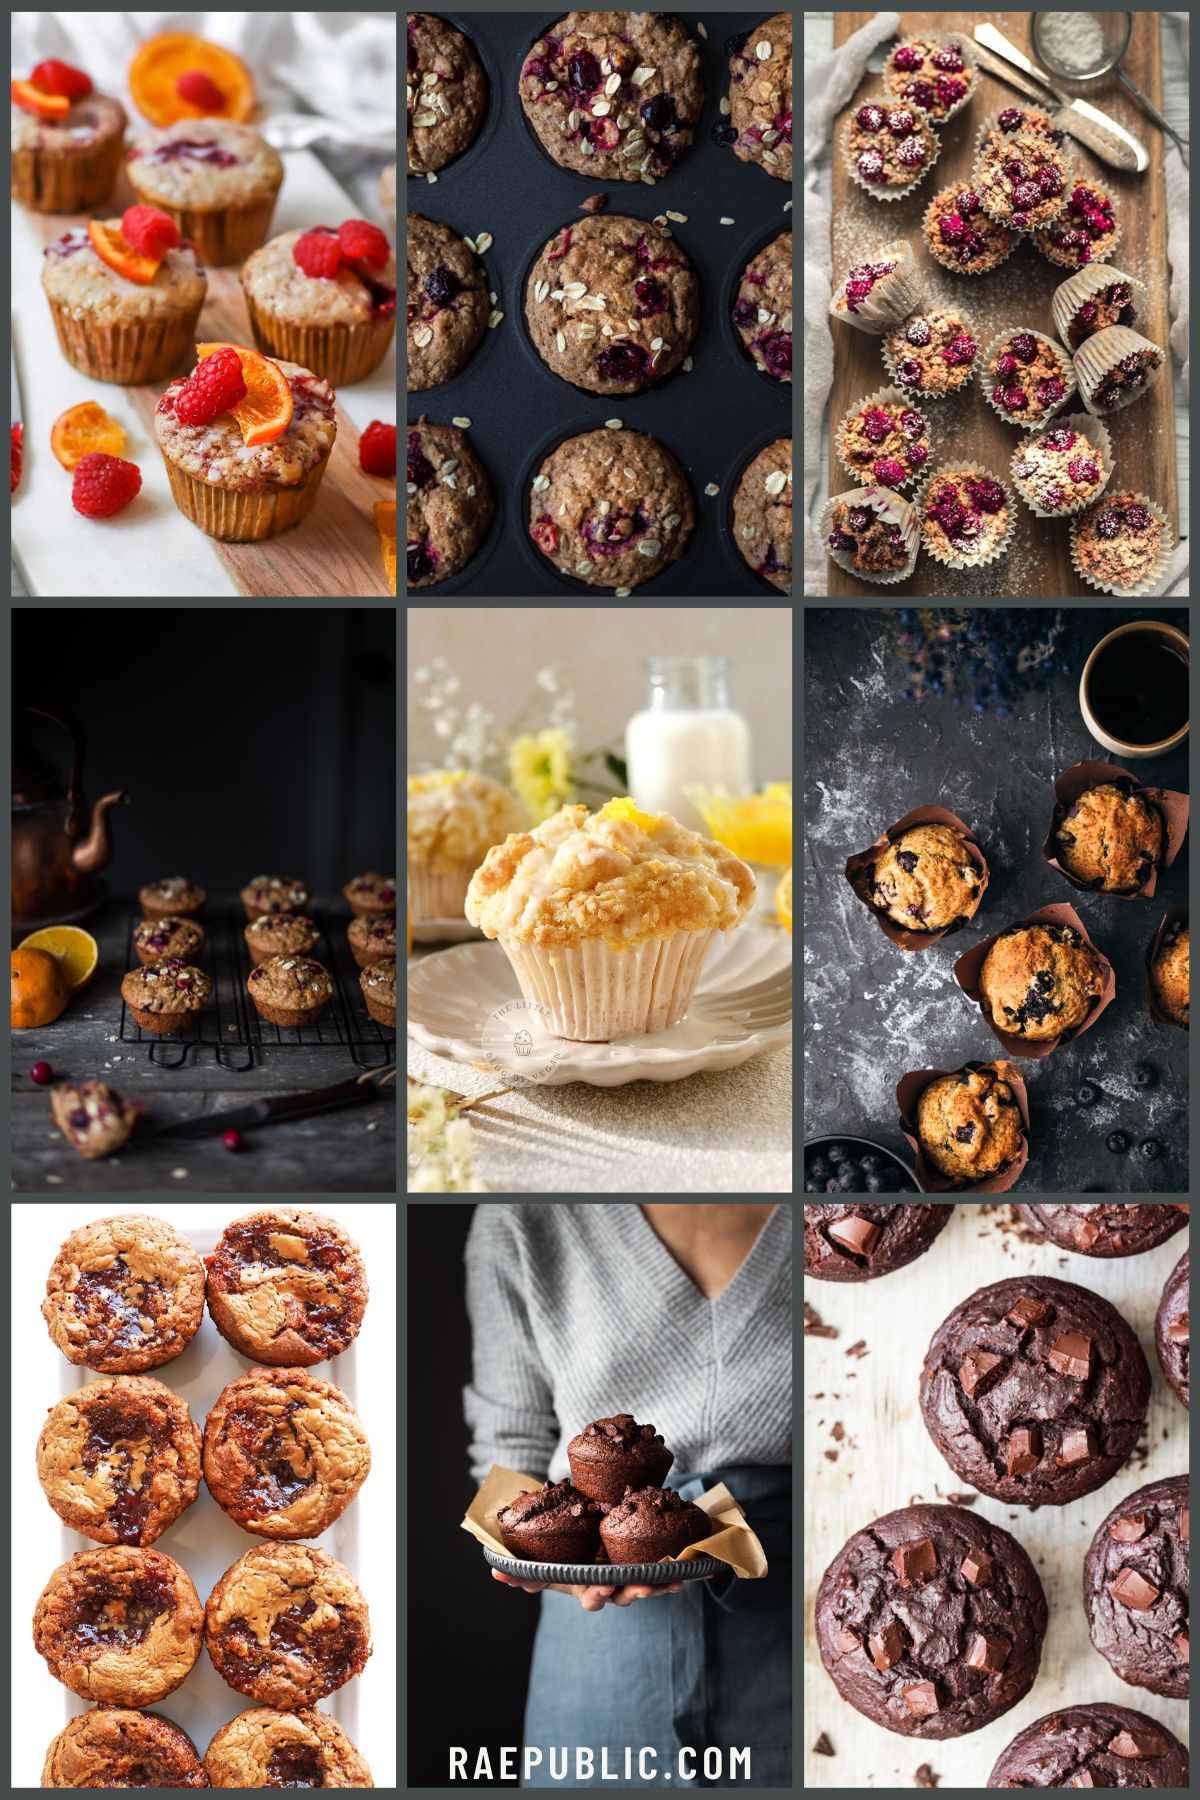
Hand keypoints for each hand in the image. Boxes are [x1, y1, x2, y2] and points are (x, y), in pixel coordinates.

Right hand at [491, 1570, 699, 1610]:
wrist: (587, 1533)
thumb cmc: (563, 1552)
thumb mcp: (542, 1560)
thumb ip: (521, 1568)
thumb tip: (495, 1572)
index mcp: (586, 1585)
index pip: (592, 1596)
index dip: (598, 1594)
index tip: (602, 1587)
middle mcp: (612, 1585)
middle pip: (626, 1594)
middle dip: (636, 1590)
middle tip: (645, 1584)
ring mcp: (633, 1576)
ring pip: (649, 1582)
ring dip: (662, 1581)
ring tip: (674, 1580)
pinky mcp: (652, 1563)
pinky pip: (669, 1569)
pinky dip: (685, 1570)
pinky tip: (700, 1569)